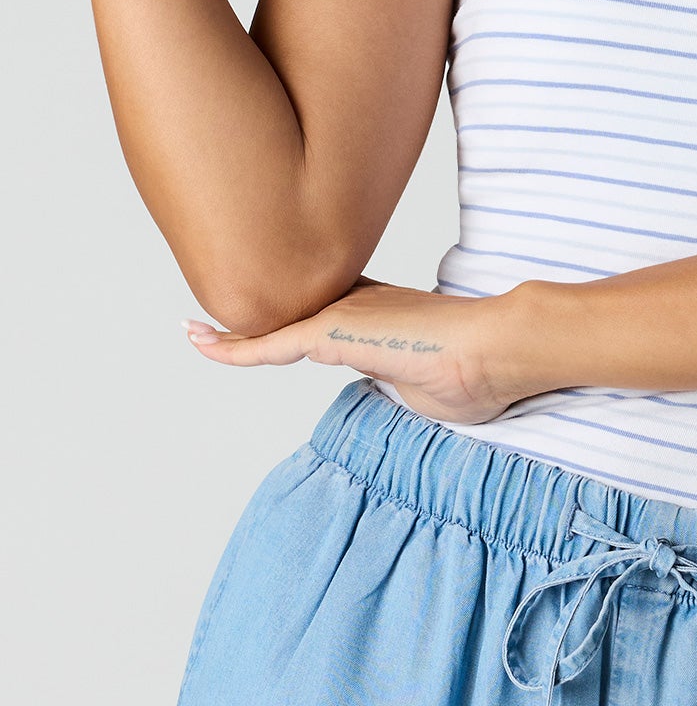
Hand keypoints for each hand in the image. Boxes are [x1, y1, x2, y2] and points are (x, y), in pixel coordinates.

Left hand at [182, 276, 527, 426]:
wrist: (494, 349)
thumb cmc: (476, 374)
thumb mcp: (425, 391)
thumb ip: (397, 389)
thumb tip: (392, 401)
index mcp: (382, 313)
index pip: (329, 312)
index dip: (296, 313)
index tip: (274, 316)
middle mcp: (358, 303)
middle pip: (293, 308)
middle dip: (256, 313)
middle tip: (213, 320)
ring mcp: (344, 313)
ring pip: (276, 322)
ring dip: (236, 330)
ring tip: (195, 329)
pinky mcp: (333, 331)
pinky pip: (268, 344)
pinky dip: (232, 347)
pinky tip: (201, 342)